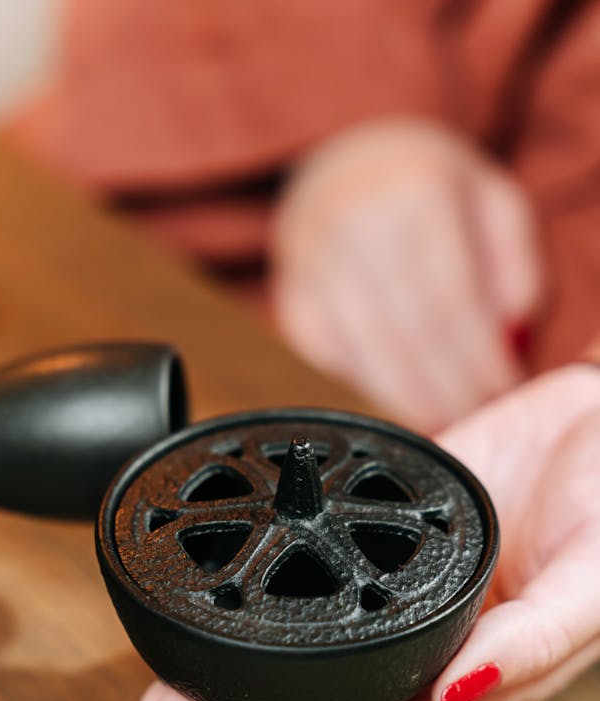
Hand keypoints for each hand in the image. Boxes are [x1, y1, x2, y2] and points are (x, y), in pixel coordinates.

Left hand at [138, 366, 599, 700]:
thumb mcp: (593, 585)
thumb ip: (530, 645)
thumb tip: (454, 695)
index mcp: (477, 676)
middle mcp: (431, 645)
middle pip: (326, 699)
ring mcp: (403, 593)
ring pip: (311, 641)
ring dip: (243, 659)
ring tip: (170, 667)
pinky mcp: (387, 536)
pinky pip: (322, 567)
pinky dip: (275, 582)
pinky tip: (225, 588)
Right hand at [271, 118, 544, 432]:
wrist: (350, 168)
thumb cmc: (432, 193)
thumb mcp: (495, 204)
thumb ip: (519, 266)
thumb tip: (513, 336)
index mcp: (415, 193)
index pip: (449, 299)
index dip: (476, 360)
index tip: (501, 395)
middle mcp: (354, 222)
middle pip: (405, 334)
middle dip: (445, 391)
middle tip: (474, 418)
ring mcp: (311, 260)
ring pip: (363, 355)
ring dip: (405, 402)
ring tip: (441, 423)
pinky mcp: (289, 294)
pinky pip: (326, 359)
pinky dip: (362, 388)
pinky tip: (394, 402)